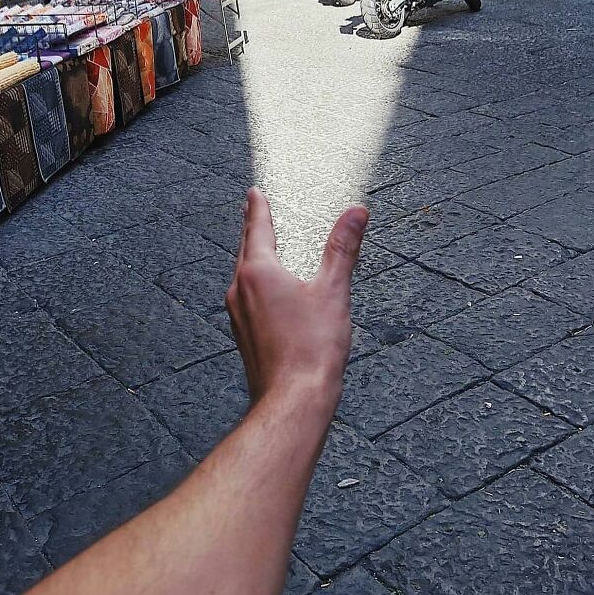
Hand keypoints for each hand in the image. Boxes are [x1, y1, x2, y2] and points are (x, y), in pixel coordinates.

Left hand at [225, 188, 368, 416]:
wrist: (293, 400)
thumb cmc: (312, 349)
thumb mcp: (333, 291)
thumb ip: (343, 248)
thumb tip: (356, 213)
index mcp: (258, 272)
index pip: (256, 228)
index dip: (258, 208)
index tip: (254, 193)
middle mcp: (240, 290)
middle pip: (246, 250)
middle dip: (254, 231)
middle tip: (258, 215)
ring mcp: (237, 314)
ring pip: (245, 276)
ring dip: (256, 259)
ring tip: (269, 251)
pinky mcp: (244, 334)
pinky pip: (248, 298)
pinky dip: (259, 285)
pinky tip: (275, 295)